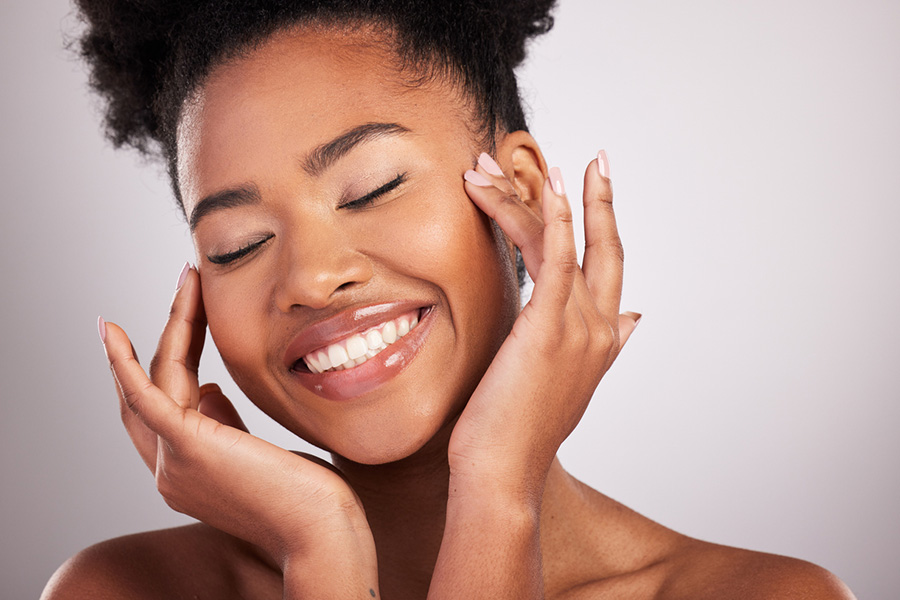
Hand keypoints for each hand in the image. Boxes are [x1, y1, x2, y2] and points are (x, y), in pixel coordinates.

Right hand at [98, 266, 377, 592]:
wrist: (322, 533)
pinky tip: (113, 331)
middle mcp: (168, 469)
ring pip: (157, 379)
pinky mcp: (188, 448)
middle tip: (188, 284)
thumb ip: (224, 424)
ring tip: (188, 281)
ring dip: (172, 324)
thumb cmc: (304, 498)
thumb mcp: (255, 454)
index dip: (169, 358)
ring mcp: (172, 462)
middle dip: (168, 332)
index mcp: (184, 469)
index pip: (165, 404)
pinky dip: (123, 363)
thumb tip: (207, 388)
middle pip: (153, 387)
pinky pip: (146, 397)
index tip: (189, 316)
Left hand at [451, 151, 638, 499]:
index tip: (595, 196)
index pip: (608, 272)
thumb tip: (636, 318)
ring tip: (515, 161)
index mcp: (603, 341)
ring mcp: (579, 327)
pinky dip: (554, 217)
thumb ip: (604, 347)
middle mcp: (600, 329)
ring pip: (567, 243)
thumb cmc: (520, 433)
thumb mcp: (570, 384)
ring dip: (543, 197)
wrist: (503, 472)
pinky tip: (550, 184)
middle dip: (603, 201)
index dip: (604, 230)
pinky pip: (555, 258)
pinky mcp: (549, 326)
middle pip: (607, 249)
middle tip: (598, 159)